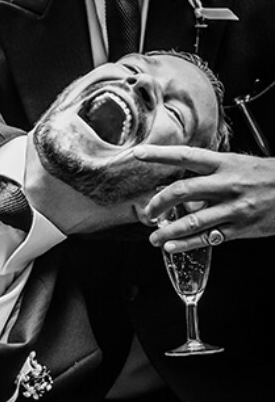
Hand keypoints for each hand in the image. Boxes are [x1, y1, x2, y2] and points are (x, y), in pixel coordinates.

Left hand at [135, 145, 274, 251]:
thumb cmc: (264, 176)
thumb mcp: (237, 165)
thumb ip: (210, 175)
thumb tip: (181, 189)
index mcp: (224, 163)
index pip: (185, 156)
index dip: (160, 155)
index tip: (138, 154)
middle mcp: (226, 184)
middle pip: (182, 191)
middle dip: (158, 203)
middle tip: (147, 212)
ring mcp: (233, 207)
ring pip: (192, 220)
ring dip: (168, 231)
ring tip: (154, 237)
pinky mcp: (240, 228)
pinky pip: (208, 238)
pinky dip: (186, 244)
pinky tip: (172, 247)